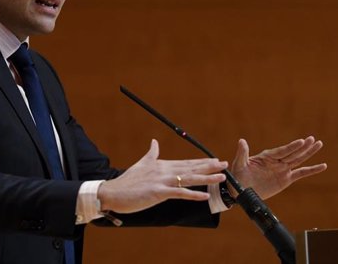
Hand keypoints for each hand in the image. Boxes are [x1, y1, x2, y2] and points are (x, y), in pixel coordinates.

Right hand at [97, 139, 227, 213]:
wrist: (113, 192)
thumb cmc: (127, 181)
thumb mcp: (141, 164)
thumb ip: (151, 153)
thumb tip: (154, 141)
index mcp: (162, 165)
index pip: (186, 162)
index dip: (202, 161)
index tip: (215, 160)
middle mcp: (164, 171)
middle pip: (191, 167)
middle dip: (209, 166)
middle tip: (225, 164)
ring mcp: (162, 181)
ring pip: (189, 179)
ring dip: (206, 178)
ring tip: (221, 177)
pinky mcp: (158, 193)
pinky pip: (179, 193)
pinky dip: (193, 194)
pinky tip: (204, 195)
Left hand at [230, 136, 326, 199]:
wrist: (240, 189)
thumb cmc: (238, 175)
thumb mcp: (239, 164)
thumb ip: (242, 153)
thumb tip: (241, 141)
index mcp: (267, 156)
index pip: (282, 151)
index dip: (292, 147)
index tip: (302, 141)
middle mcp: (277, 161)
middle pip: (293, 153)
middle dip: (304, 147)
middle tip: (314, 139)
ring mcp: (282, 169)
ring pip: (299, 160)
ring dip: (309, 153)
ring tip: (319, 144)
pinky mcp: (286, 179)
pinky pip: (301, 173)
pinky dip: (312, 170)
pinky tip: (322, 166)